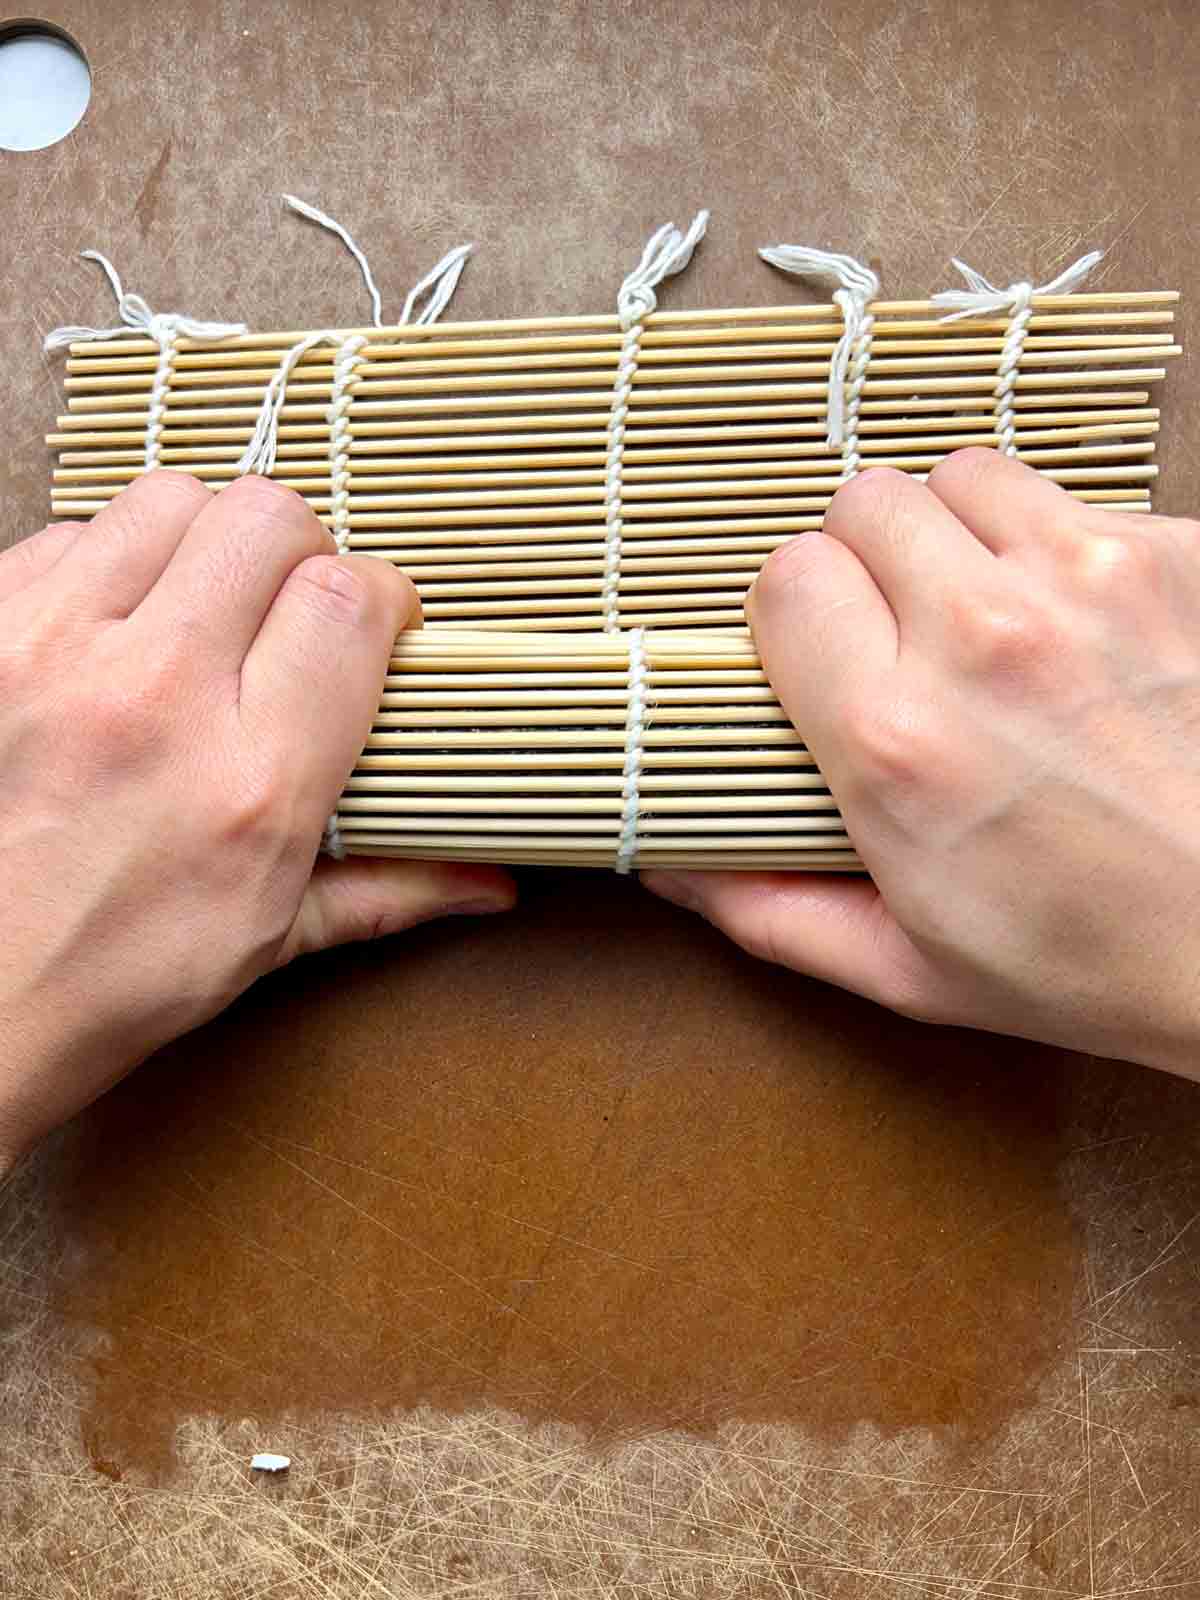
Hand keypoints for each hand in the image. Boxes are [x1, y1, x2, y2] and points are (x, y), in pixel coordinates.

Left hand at [0, 472, 513, 1172]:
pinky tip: (116, 623)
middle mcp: (157, 699)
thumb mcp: (270, 939)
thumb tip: (494, 884)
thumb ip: (392, 889)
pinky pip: (70, 531)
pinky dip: (107, 560)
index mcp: (251, 782)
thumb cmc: (111, 974)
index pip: (348, 602)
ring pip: (170, 498)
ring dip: (202, 539)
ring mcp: (56, 653)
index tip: (375, 625)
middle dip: (299, 551)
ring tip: (198, 605)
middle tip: (285, 607)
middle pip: (267, 519)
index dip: (380, 597)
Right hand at [644, 450, 1199, 1079]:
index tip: (822, 649)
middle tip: (903, 627)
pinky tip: (1076, 618)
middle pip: (864, 503)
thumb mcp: (909, 971)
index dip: (794, 611)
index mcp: (894, 742)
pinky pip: (1071, 498)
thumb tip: (669, 867)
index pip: (785, 579)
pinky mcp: (1171, 557)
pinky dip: (1056, 543)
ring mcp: (1084, 583)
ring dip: (957, 528)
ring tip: (985, 604)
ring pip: (963, 475)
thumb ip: (770, 911)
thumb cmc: (1096, 964)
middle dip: (867, 558)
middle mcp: (980, 639)